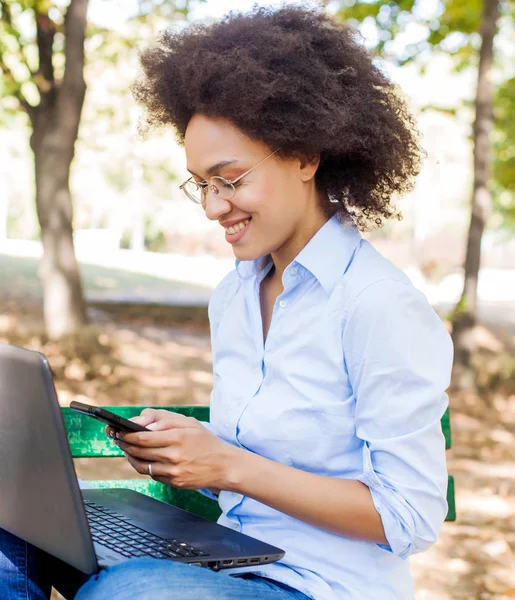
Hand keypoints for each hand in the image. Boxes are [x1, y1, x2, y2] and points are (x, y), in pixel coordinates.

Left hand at [106, 409, 234, 491]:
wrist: (223, 466)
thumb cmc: (205, 441)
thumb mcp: (188, 423)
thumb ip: (164, 419)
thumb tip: (142, 423)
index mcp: (177, 438)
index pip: (143, 438)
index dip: (127, 435)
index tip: (117, 431)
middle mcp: (174, 456)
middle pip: (139, 451)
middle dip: (124, 444)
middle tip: (116, 438)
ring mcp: (173, 472)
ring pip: (142, 465)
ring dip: (130, 456)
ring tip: (126, 448)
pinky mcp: (174, 483)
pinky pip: (152, 474)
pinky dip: (143, 466)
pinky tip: (140, 458)